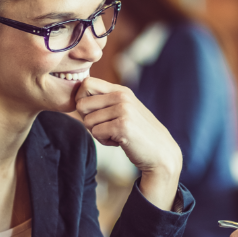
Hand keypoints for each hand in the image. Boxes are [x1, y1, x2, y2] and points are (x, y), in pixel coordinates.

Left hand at [76, 77, 181, 210]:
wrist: (160, 153)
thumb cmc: (138, 134)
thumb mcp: (124, 111)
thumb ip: (106, 102)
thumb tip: (77, 100)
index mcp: (121, 90)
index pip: (86, 84)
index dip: (82, 100)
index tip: (94, 114)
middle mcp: (122, 96)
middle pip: (81, 104)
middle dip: (87, 120)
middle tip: (105, 127)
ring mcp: (123, 110)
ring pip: (87, 121)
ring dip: (98, 133)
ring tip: (115, 135)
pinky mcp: (122, 126)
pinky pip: (96, 133)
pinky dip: (104, 141)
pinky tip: (119, 142)